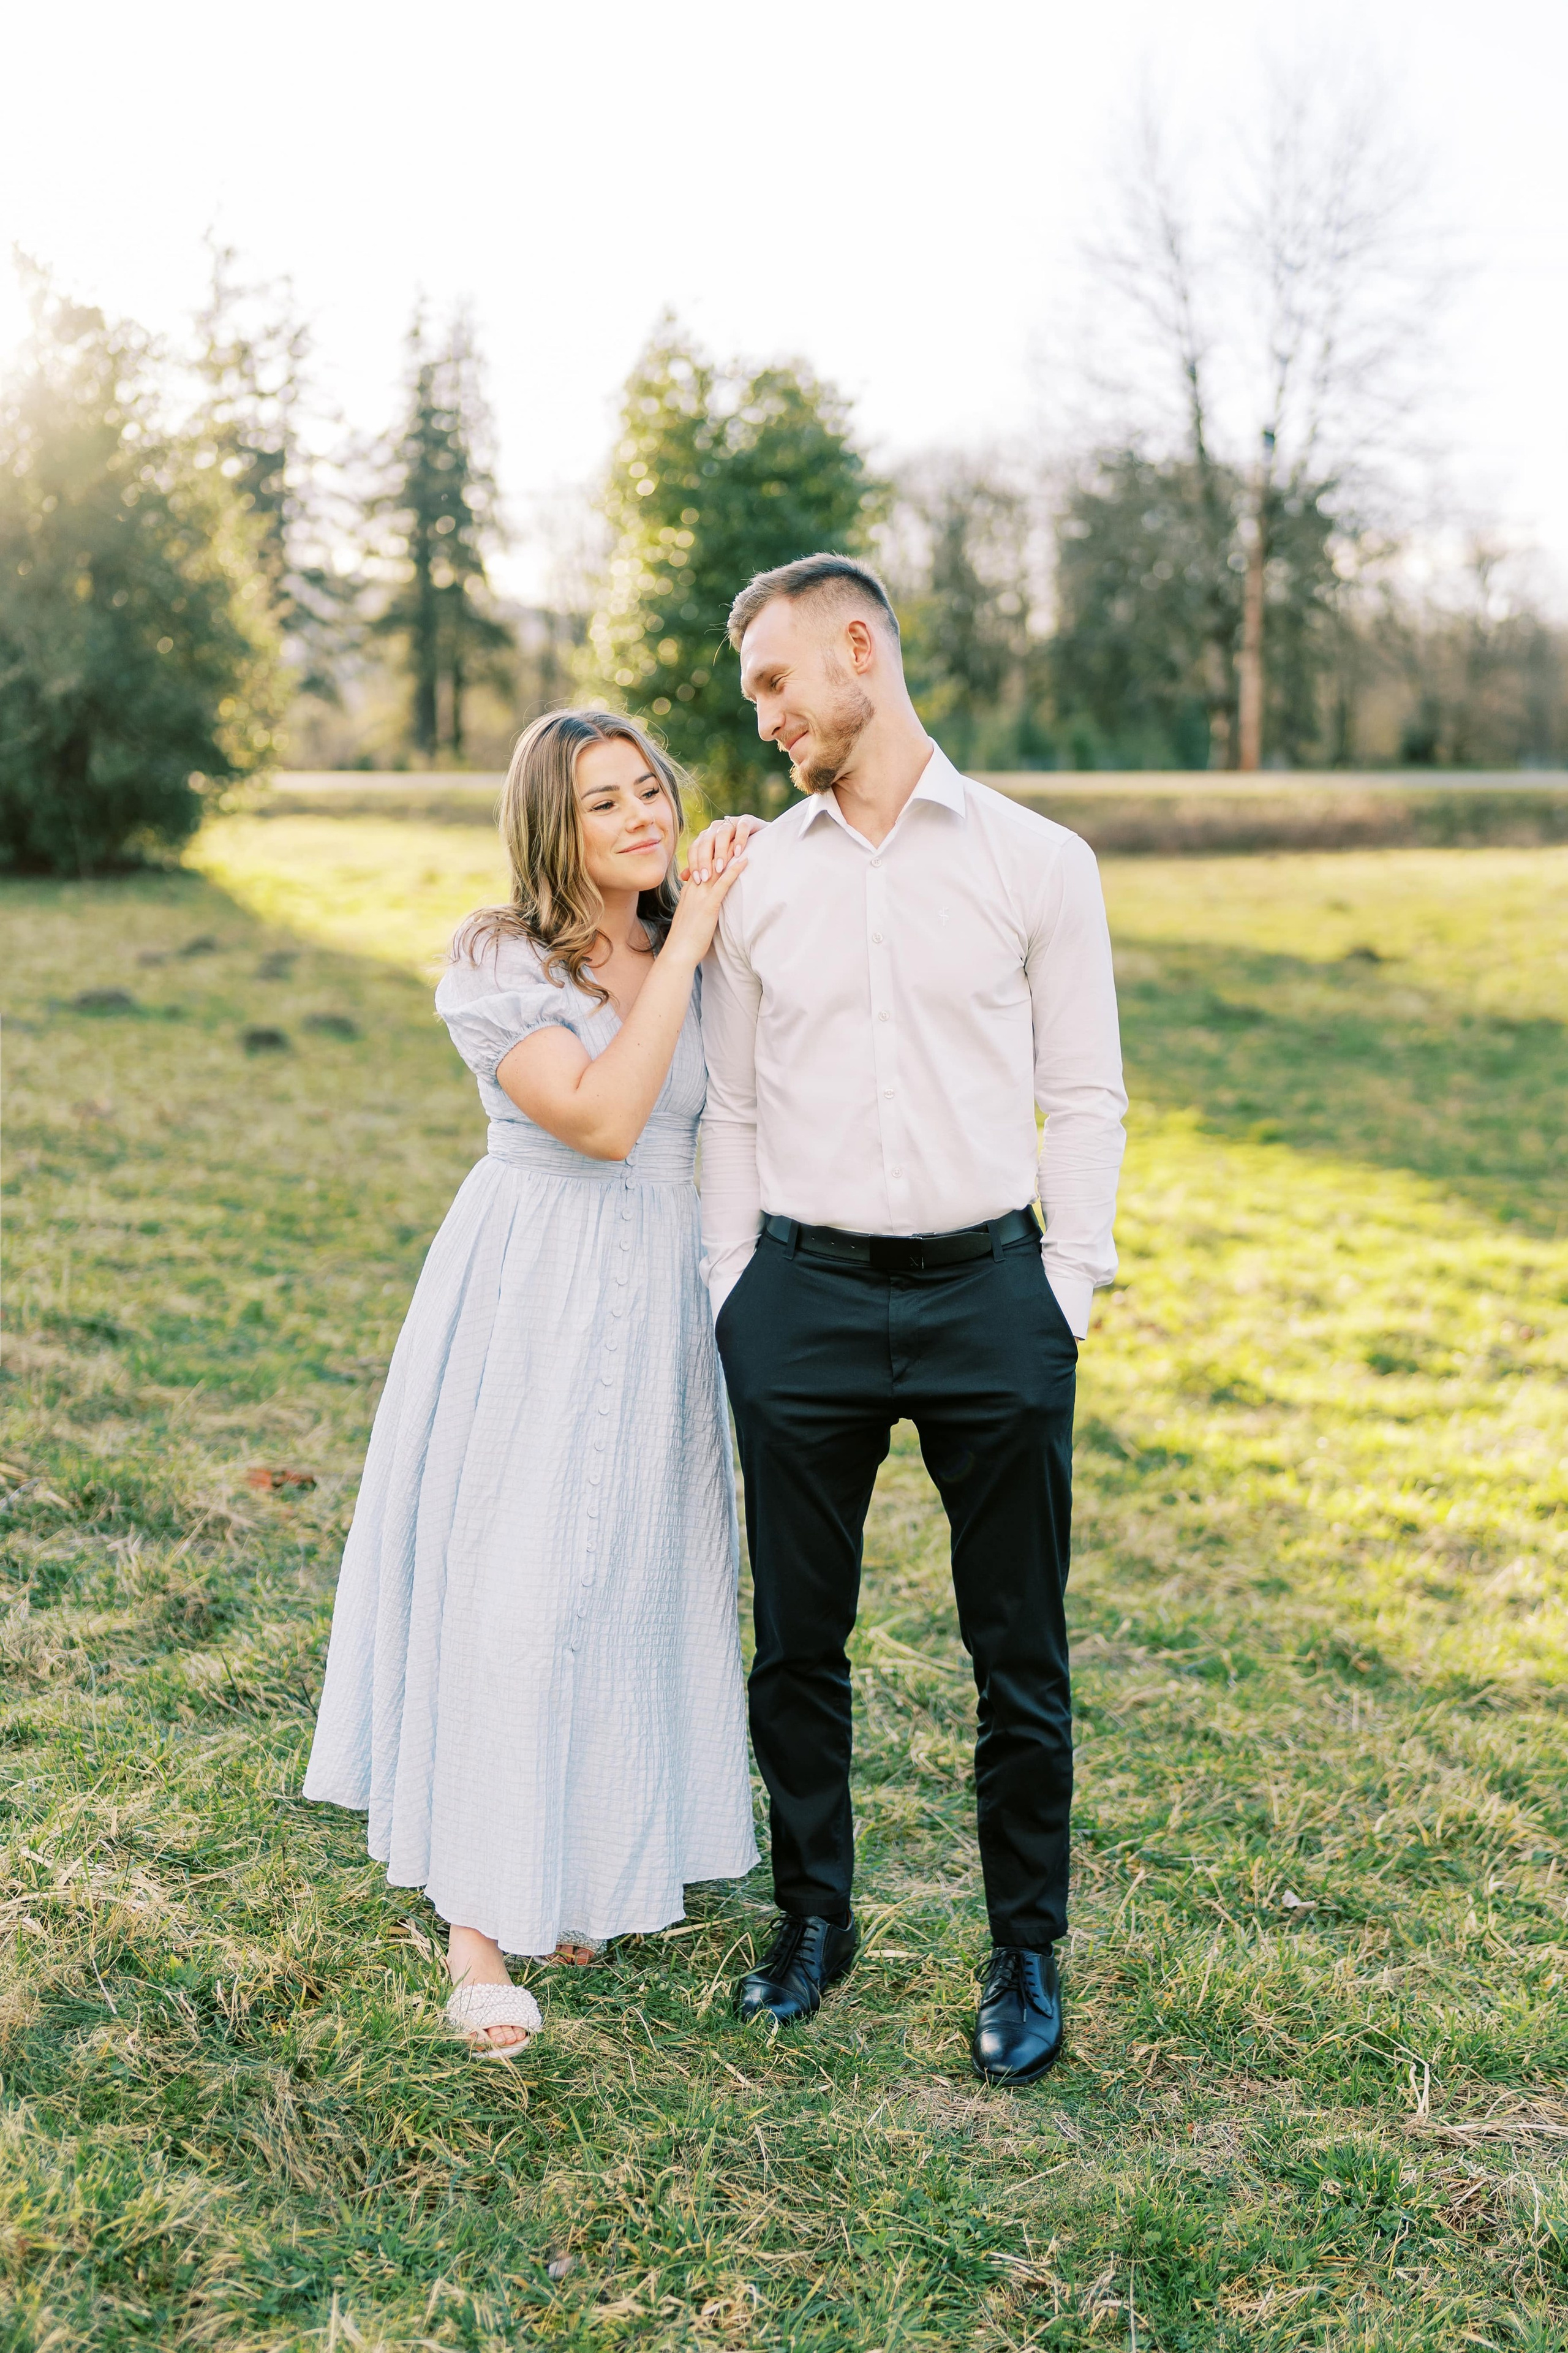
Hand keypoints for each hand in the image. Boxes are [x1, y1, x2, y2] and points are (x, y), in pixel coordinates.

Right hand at [665, 850, 747, 964]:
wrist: (677, 954)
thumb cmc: (685, 940)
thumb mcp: (691, 917)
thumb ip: (697, 906)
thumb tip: (705, 904)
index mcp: (689, 890)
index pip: (702, 864)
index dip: (713, 851)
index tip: (725, 840)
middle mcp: (694, 888)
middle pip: (708, 860)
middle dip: (722, 846)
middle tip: (736, 832)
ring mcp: (700, 896)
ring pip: (716, 867)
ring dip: (730, 852)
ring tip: (743, 839)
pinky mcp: (708, 906)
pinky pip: (723, 883)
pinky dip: (733, 870)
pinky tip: (744, 860)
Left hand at [682, 812, 766, 883]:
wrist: (762, 842)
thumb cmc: (736, 855)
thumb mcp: (719, 862)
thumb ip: (702, 867)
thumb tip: (682, 877)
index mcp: (706, 836)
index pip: (694, 848)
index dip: (694, 863)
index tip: (697, 880)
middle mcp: (715, 828)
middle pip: (705, 842)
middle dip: (704, 860)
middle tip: (706, 877)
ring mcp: (731, 822)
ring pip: (721, 834)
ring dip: (720, 851)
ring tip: (721, 867)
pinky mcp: (747, 820)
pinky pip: (741, 828)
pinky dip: (739, 840)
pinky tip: (738, 853)